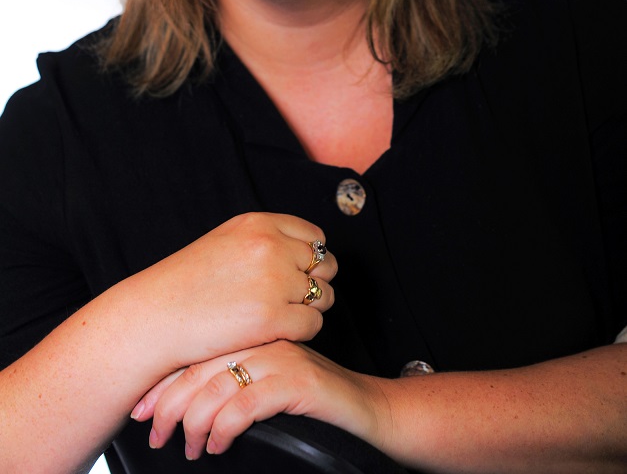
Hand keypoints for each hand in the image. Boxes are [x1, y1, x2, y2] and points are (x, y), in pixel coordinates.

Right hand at [128, 213, 336, 371]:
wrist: (155, 316)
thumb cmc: (187, 283)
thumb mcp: (227, 241)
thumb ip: (264, 239)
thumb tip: (304, 252)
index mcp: (259, 223)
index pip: (316, 237)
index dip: (312, 259)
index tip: (299, 276)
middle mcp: (271, 246)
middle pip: (326, 265)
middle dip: (316, 284)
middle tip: (293, 301)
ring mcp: (274, 281)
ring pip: (324, 296)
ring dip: (311, 309)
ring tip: (284, 318)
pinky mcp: (271, 318)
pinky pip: (313, 324)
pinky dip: (302, 332)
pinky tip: (279, 334)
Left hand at [132, 340, 387, 459]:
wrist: (365, 407)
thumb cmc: (312, 399)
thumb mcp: (266, 383)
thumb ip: (231, 381)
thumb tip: (177, 408)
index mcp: (252, 333)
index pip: (195, 351)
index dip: (163, 381)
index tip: (140, 409)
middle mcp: (263, 337)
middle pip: (200, 365)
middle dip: (168, 403)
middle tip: (153, 433)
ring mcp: (281, 356)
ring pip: (218, 384)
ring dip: (194, 422)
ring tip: (188, 448)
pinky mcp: (298, 380)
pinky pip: (246, 403)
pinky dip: (224, 428)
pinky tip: (217, 445)